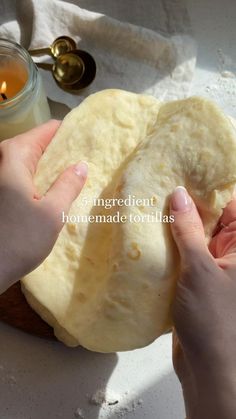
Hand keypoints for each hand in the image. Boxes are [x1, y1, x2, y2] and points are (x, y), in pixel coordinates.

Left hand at [0, 121, 86, 293]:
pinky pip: (26, 176)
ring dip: (54, 168)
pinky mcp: (3, 193)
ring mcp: (2, 177)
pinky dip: (43, 180)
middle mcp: (4, 161)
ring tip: (80, 175)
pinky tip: (58, 191)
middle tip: (90, 160)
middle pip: (38, 145)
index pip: (46, 132)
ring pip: (33, 162)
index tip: (91, 139)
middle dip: (63, 151)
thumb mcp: (52, 214)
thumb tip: (81, 165)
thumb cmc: (19, 240)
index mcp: (15, 157)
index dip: (69, 133)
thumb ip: (68, 186)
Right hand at [170, 186, 235, 418]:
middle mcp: (231, 252)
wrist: (208, 367)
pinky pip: (185, 252)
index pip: (231, 204)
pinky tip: (150, 233)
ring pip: (195, 234)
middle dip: (188, 203)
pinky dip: (170, 244)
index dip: (210, 186)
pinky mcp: (197, 278)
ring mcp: (214, 264)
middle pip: (211, 217)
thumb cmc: (214, 320)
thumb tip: (179, 194)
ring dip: (176, 224)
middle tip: (161, 183)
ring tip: (151, 203)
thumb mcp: (200, 268)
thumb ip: (189, 230)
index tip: (185, 169)